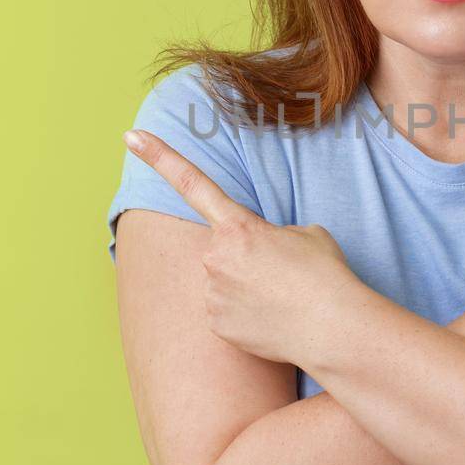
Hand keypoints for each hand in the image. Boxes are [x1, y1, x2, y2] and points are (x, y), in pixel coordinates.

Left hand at [123, 129, 363, 364]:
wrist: (333, 328)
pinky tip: (272, 319)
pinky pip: (225, 312)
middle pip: (222, 250)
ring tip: (282, 299)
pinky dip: (246, 315)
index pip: (191, 183)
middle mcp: (215, 257)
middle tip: (281, 274)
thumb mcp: (306, 234)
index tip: (131, 137)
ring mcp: (212, 293)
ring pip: (223, 283)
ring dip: (247, 287)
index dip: (159, 156)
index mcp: (238, 226)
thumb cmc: (324, 275)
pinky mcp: (216, 325)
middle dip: (245, 257)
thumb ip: (270, 234)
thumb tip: (257, 255)